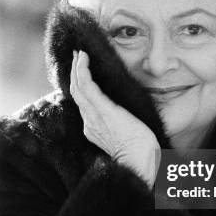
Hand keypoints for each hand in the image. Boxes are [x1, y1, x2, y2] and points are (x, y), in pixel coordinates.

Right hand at [70, 50, 159, 188]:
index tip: (82, 72)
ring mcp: (94, 115)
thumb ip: (122, 124)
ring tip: (79, 53)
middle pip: (76, 92)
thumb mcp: (127, 135)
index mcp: (94, 129)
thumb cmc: (140, 151)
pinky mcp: (102, 109)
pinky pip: (86, 85)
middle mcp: (89, 121)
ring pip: (77, 86)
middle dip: (74, 73)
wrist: (140, 161)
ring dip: (76, 67)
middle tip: (76, 56)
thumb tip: (127, 115)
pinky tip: (84, 58)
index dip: (79, 86)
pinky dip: (82, 69)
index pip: (83, 103)